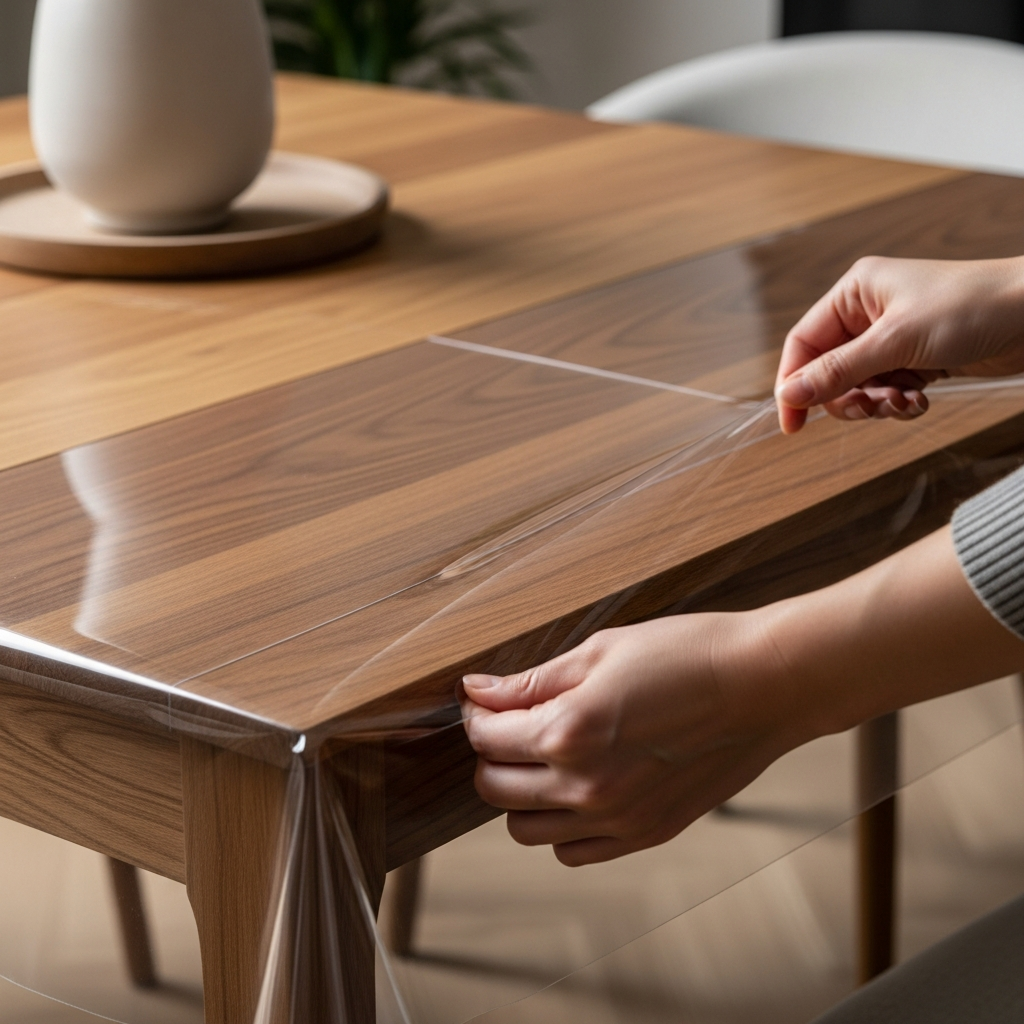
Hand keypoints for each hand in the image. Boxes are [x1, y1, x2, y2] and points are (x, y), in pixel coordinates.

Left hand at [461, 614, 797, 865]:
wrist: (764, 685)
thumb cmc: (688, 655)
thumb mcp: (601, 651)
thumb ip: (533, 680)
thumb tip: (478, 691)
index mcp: (568, 732)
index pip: (486, 738)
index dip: (477, 713)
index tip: (486, 700)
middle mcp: (585, 786)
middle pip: (493, 788)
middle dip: (490, 754)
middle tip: (511, 724)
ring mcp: (616, 818)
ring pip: (524, 829)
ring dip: (520, 793)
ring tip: (544, 757)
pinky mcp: (645, 834)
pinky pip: (572, 852)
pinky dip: (560, 826)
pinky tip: (577, 788)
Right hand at [775, 256, 1023, 432]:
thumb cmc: (974, 307)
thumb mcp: (896, 342)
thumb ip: (838, 371)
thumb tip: (790, 393)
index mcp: (855, 293)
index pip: (803, 343)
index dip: (793, 384)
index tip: (792, 423)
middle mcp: (868, 313)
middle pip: (827, 372)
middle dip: (847, 397)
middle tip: (872, 407)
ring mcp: (892, 337)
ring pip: (857, 387)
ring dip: (876, 404)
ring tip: (905, 401)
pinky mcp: (915, 358)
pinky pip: (885, 391)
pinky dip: (897, 403)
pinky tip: (919, 400)